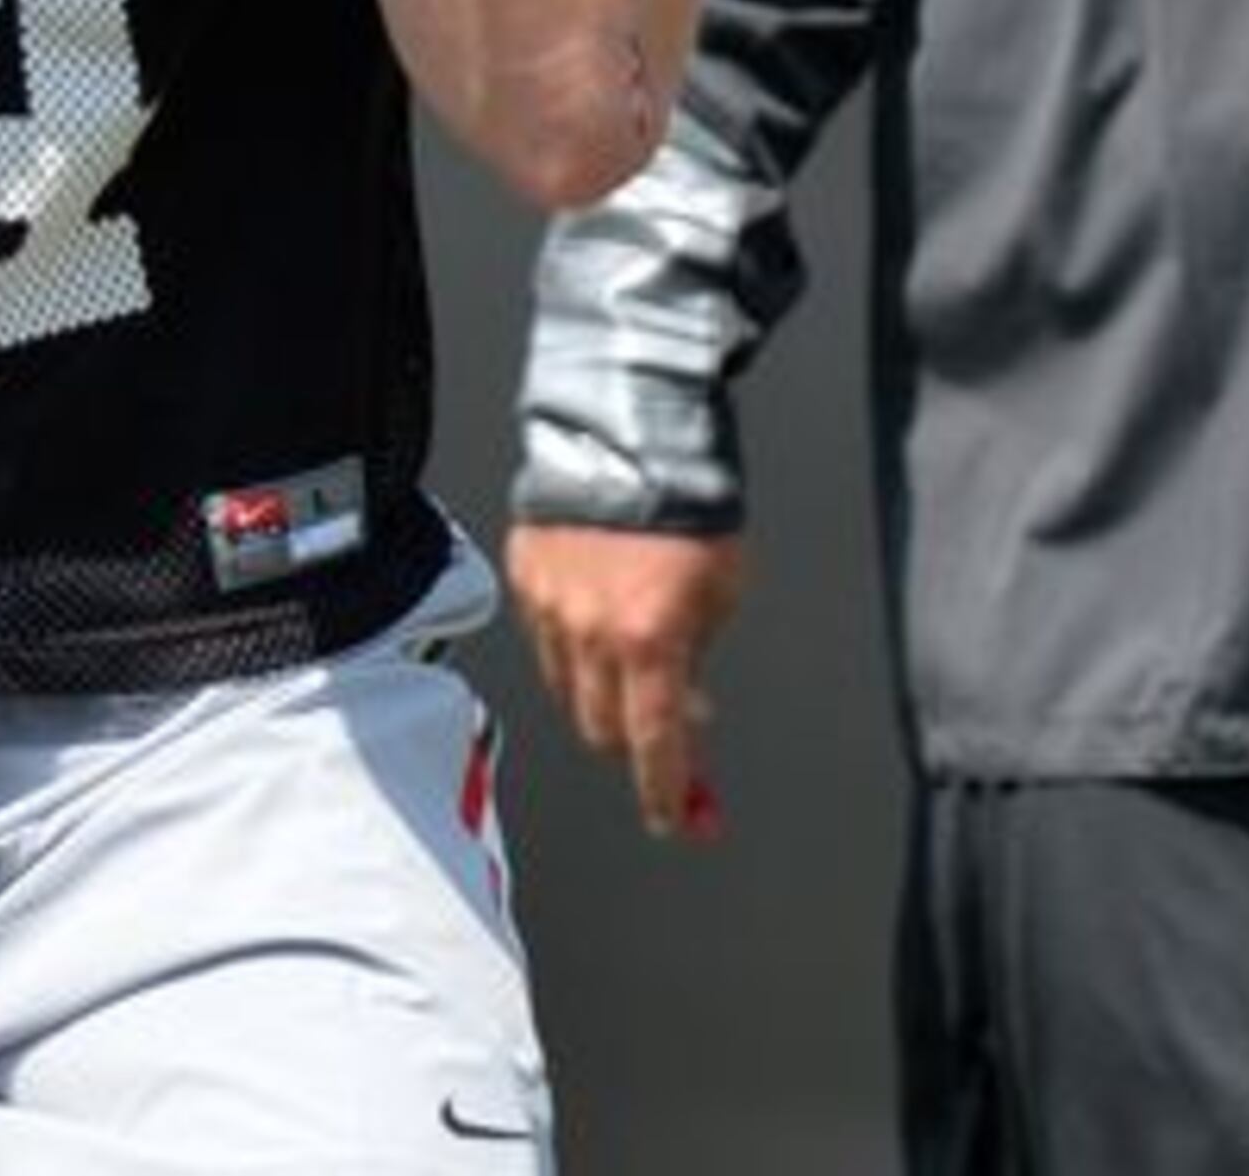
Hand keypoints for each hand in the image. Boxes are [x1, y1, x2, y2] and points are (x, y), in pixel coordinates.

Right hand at [506, 522, 747, 842]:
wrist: (636, 430)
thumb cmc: (692, 502)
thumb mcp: (725, 590)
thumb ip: (698, 657)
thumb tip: (688, 709)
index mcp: (648, 639)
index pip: (654, 745)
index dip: (667, 792)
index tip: (678, 818)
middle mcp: (590, 631)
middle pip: (602, 728)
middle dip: (635, 741)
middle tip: (663, 732)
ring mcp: (549, 605)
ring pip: (567, 687)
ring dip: (601, 691)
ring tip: (633, 657)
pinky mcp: (524, 575)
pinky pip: (544, 635)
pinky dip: (571, 641)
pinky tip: (598, 611)